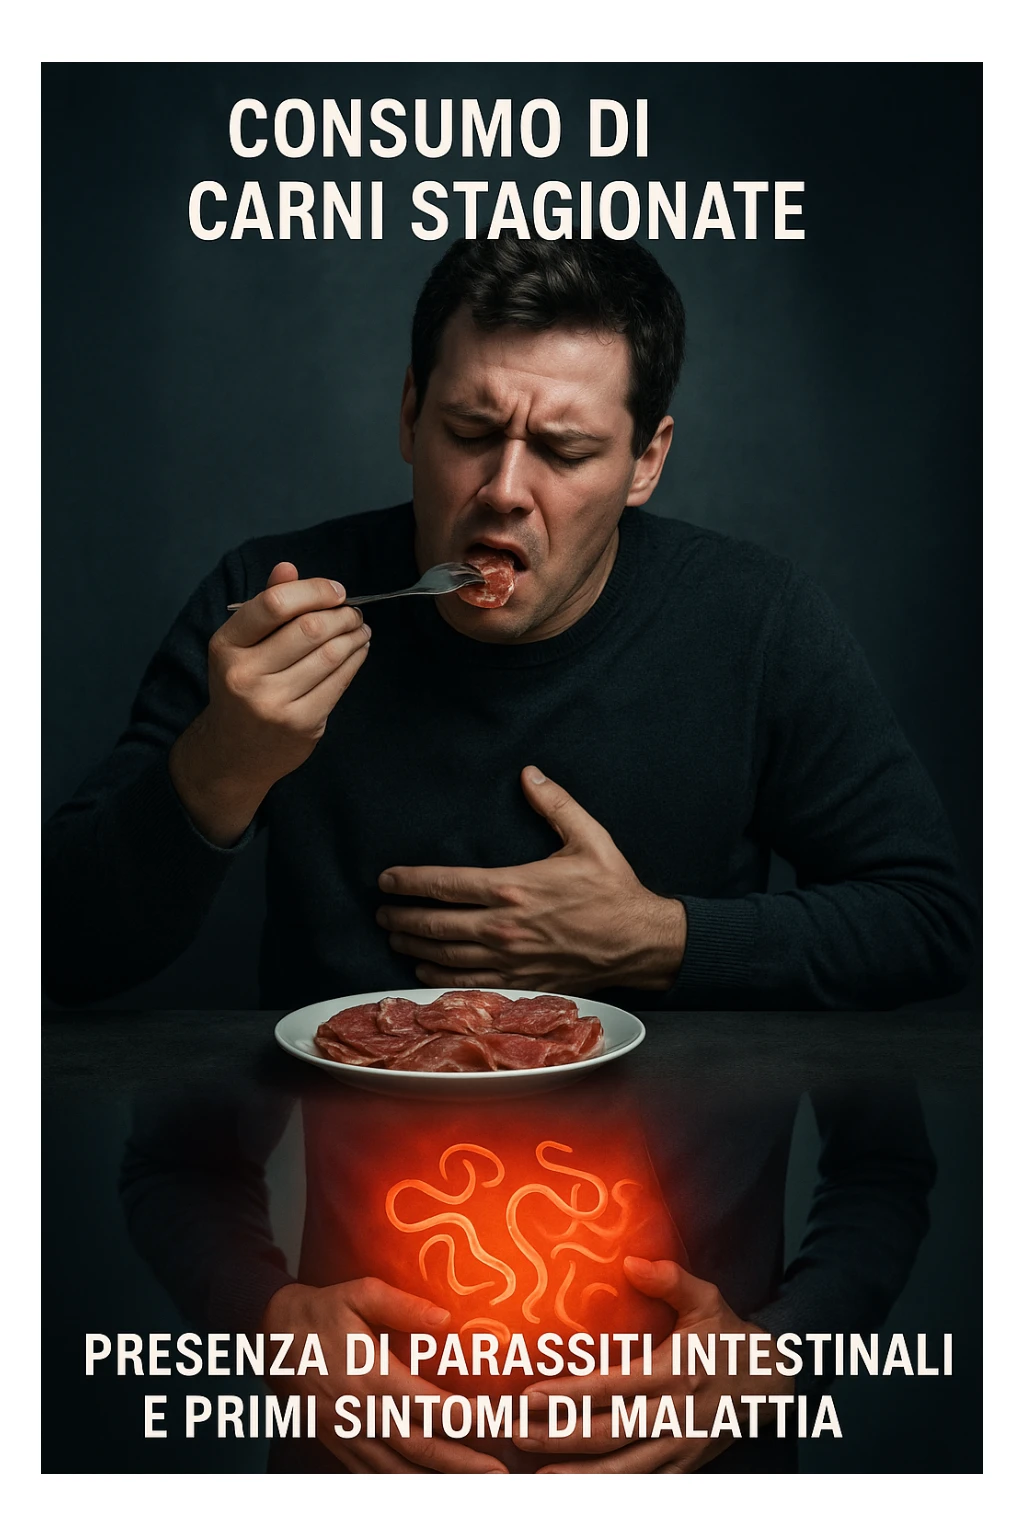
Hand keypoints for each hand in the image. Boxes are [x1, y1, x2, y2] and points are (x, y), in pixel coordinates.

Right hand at [169, 561, 370, 844]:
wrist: (233, 754)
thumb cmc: (241, 688)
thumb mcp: (240, 646)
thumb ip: (264, 606)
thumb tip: (289, 567)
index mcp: (226, 646)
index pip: (273, 604)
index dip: (313, 591)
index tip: (336, 591)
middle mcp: (245, 674)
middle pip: (308, 629)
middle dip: (341, 614)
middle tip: (354, 611)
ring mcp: (273, 703)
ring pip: (329, 655)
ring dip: (354, 636)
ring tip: (360, 628)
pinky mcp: (300, 724)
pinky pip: (338, 683)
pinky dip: (355, 661)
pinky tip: (359, 650)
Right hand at [261, 1277, 508, 1474]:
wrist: (271, 1335)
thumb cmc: (322, 1311)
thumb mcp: (360, 1293)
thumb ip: (403, 1306)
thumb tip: (445, 1319)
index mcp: (372, 1377)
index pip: (430, 1406)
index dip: (467, 1418)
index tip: (499, 1420)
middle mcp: (362, 1414)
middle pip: (421, 1450)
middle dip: (464, 1465)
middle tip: (500, 1475)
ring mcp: (348, 1436)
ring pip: (399, 1473)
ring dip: (438, 1484)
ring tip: (474, 1488)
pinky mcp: (338, 1445)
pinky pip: (374, 1476)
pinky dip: (404, 1485)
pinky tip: (429, 1487)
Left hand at [376, 767, 685, 991]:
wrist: (640, 942)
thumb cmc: (614, 890)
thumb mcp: (589, 838)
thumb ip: (555, 804)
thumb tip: (529, 774)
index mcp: (514, 887)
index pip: (446, 884)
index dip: (410, 881)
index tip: (386, 879)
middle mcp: (504, 926)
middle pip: (435, 924)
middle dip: (401, 917)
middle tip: (381, 911)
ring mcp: (510, 959)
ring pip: (444, 956)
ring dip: (413, 946)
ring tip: (394, 937)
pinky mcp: (520, 981)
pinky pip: (468, 983)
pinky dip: (438, 977)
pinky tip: (423, 969)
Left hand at [513, 1257, 790, 1473]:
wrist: (772, 1383)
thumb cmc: (728, 1337)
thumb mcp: (706, 1300)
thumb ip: (670, 1279)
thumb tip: (631, 1261)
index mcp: (673, 1373)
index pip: (612, 1386)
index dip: (569, 1393)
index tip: (530, 1393)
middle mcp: (674, 1414)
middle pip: (609, 1433)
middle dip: (560, 1435)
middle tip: (517, 1433)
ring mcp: (679, 1446)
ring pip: (624, 1469)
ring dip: (579, 1474)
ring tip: (539, 1476)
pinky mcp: (684, 1465)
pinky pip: (644, 1483)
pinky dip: (612, 1489)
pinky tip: (579, 1488)